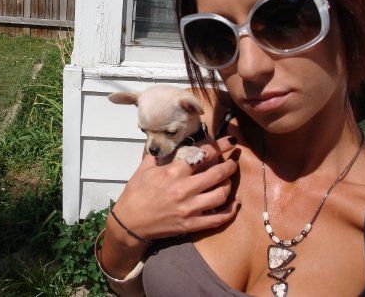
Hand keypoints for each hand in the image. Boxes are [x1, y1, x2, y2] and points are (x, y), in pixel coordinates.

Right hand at [112, 136, 239, 241]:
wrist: (130, 222)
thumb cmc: (135, 194)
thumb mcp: (144, 169)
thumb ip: (158, 155)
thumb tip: (165, 142)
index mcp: (173, 172)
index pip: (203, 155)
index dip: (221, 146)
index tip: (230, 140)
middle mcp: (184, 189)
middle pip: (217, 174)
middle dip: (230, 165)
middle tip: (234, 161)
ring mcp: (190, 208)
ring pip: (221, 195)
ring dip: (229, 185)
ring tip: (229, 180)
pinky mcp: (192, 224)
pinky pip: (218, 218)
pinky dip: (230, 211)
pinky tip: (234, 204)